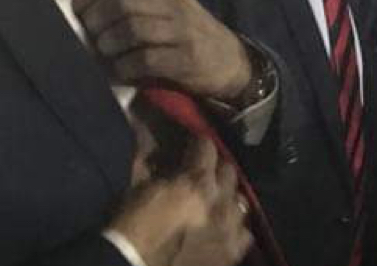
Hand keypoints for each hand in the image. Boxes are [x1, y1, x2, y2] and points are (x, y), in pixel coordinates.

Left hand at [73, 0, 251, 100]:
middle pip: (122, 1)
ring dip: (109, 43)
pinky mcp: (185, 58)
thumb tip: (88, 3)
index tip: (78, 9)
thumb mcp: (167, 6)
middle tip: (89, 34)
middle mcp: (173, 2)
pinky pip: (145, 59)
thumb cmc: (188, 33)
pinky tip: (122, 71)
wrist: (231, 62)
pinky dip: (125, 66)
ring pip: (131, 28)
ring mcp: (181, 30)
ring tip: (105, 52)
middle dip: (97, 19)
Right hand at [112, 136, 251, 265]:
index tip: (189, 143)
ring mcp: (230, 230)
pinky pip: (245, 232)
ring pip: (241, 200)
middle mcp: (221, 202)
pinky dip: (235, 226)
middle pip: (229, 170)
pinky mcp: (232, 254)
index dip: (197, 141)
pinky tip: (223, 228)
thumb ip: (145, 156)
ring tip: (214, 200)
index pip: (207, 145)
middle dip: (216, 166)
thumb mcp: (135, 188)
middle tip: (202, 171)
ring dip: (228, 196)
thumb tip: (139, 124)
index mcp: (196, 181)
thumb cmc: (131, 229)